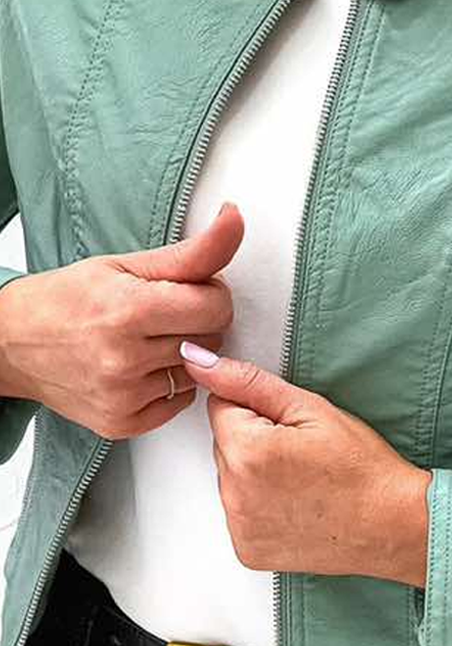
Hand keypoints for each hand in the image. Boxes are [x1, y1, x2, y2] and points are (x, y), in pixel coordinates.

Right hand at [0, 203, 244, 439]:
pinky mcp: (122, 423)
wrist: (11, 343)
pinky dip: (171, 385)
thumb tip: (235, 222)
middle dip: (198, 321)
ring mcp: (123, 396)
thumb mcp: (126, 264)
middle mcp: (125, 358)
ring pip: (199, 371)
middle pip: (212, 339)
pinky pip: (180, 402)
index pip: (217, 306)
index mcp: (128, 310)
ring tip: (147, 340)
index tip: (189, 290)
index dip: (211, 293)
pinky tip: (142, 367)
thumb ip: (192, 252)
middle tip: (163, 313)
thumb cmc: (66, 299)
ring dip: (185, 354)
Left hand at [179, 343, 431, 586]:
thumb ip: (246, 381)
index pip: (220, 406)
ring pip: (230, 478)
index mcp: (246, 450)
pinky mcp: (247, 550)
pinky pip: (240, 513)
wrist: (392, 524)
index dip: (259, 409)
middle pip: (224, 443)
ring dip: (254, 474)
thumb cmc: (361, 466)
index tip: (292, 426)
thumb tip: (196, 358)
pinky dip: (260, 506)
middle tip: (302, 454)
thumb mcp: (309, 408)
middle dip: (253, 440)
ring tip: (303, 481)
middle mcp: (233, 493)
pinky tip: (296, 506)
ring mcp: (239, 527)